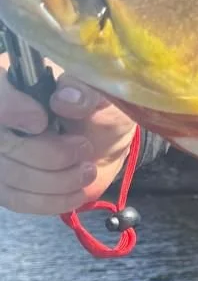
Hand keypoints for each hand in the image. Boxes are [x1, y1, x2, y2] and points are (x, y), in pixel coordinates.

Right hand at [0, 54, 135, 214]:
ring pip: (9, 174)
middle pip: (2, 144)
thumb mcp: (102, 96)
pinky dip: (50, 200)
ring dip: (55, 180)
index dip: (11, 109)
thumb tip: (64, 99)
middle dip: (49, 154)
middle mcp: (2, 115)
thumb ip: (86, 92)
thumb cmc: (99, 114)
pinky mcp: (7, 183)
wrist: (104, 146)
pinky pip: (16, 199)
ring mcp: (2, 152)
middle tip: (84, 148)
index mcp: (15, 81)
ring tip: (86, 170)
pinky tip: (76, 193)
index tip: (42, 121)